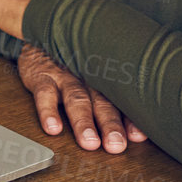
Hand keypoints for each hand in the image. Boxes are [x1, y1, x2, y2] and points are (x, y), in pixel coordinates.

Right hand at [18, 44, 146, 151]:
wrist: (42, 36)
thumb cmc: (75, 63)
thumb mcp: (96, 75)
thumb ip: (116, 101)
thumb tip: (140, 132)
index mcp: (105, 79)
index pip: (121, 100)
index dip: (130, 118)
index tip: (138, 136)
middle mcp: (88, 77)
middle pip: (102, 101)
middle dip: (110, 124)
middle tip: (116, 145)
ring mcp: (65, 76)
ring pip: (76, 98)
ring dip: (83, 121)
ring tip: (89, 141)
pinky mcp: (42, 76)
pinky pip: (44, 94)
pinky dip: (48, 111)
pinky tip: (53, 127)